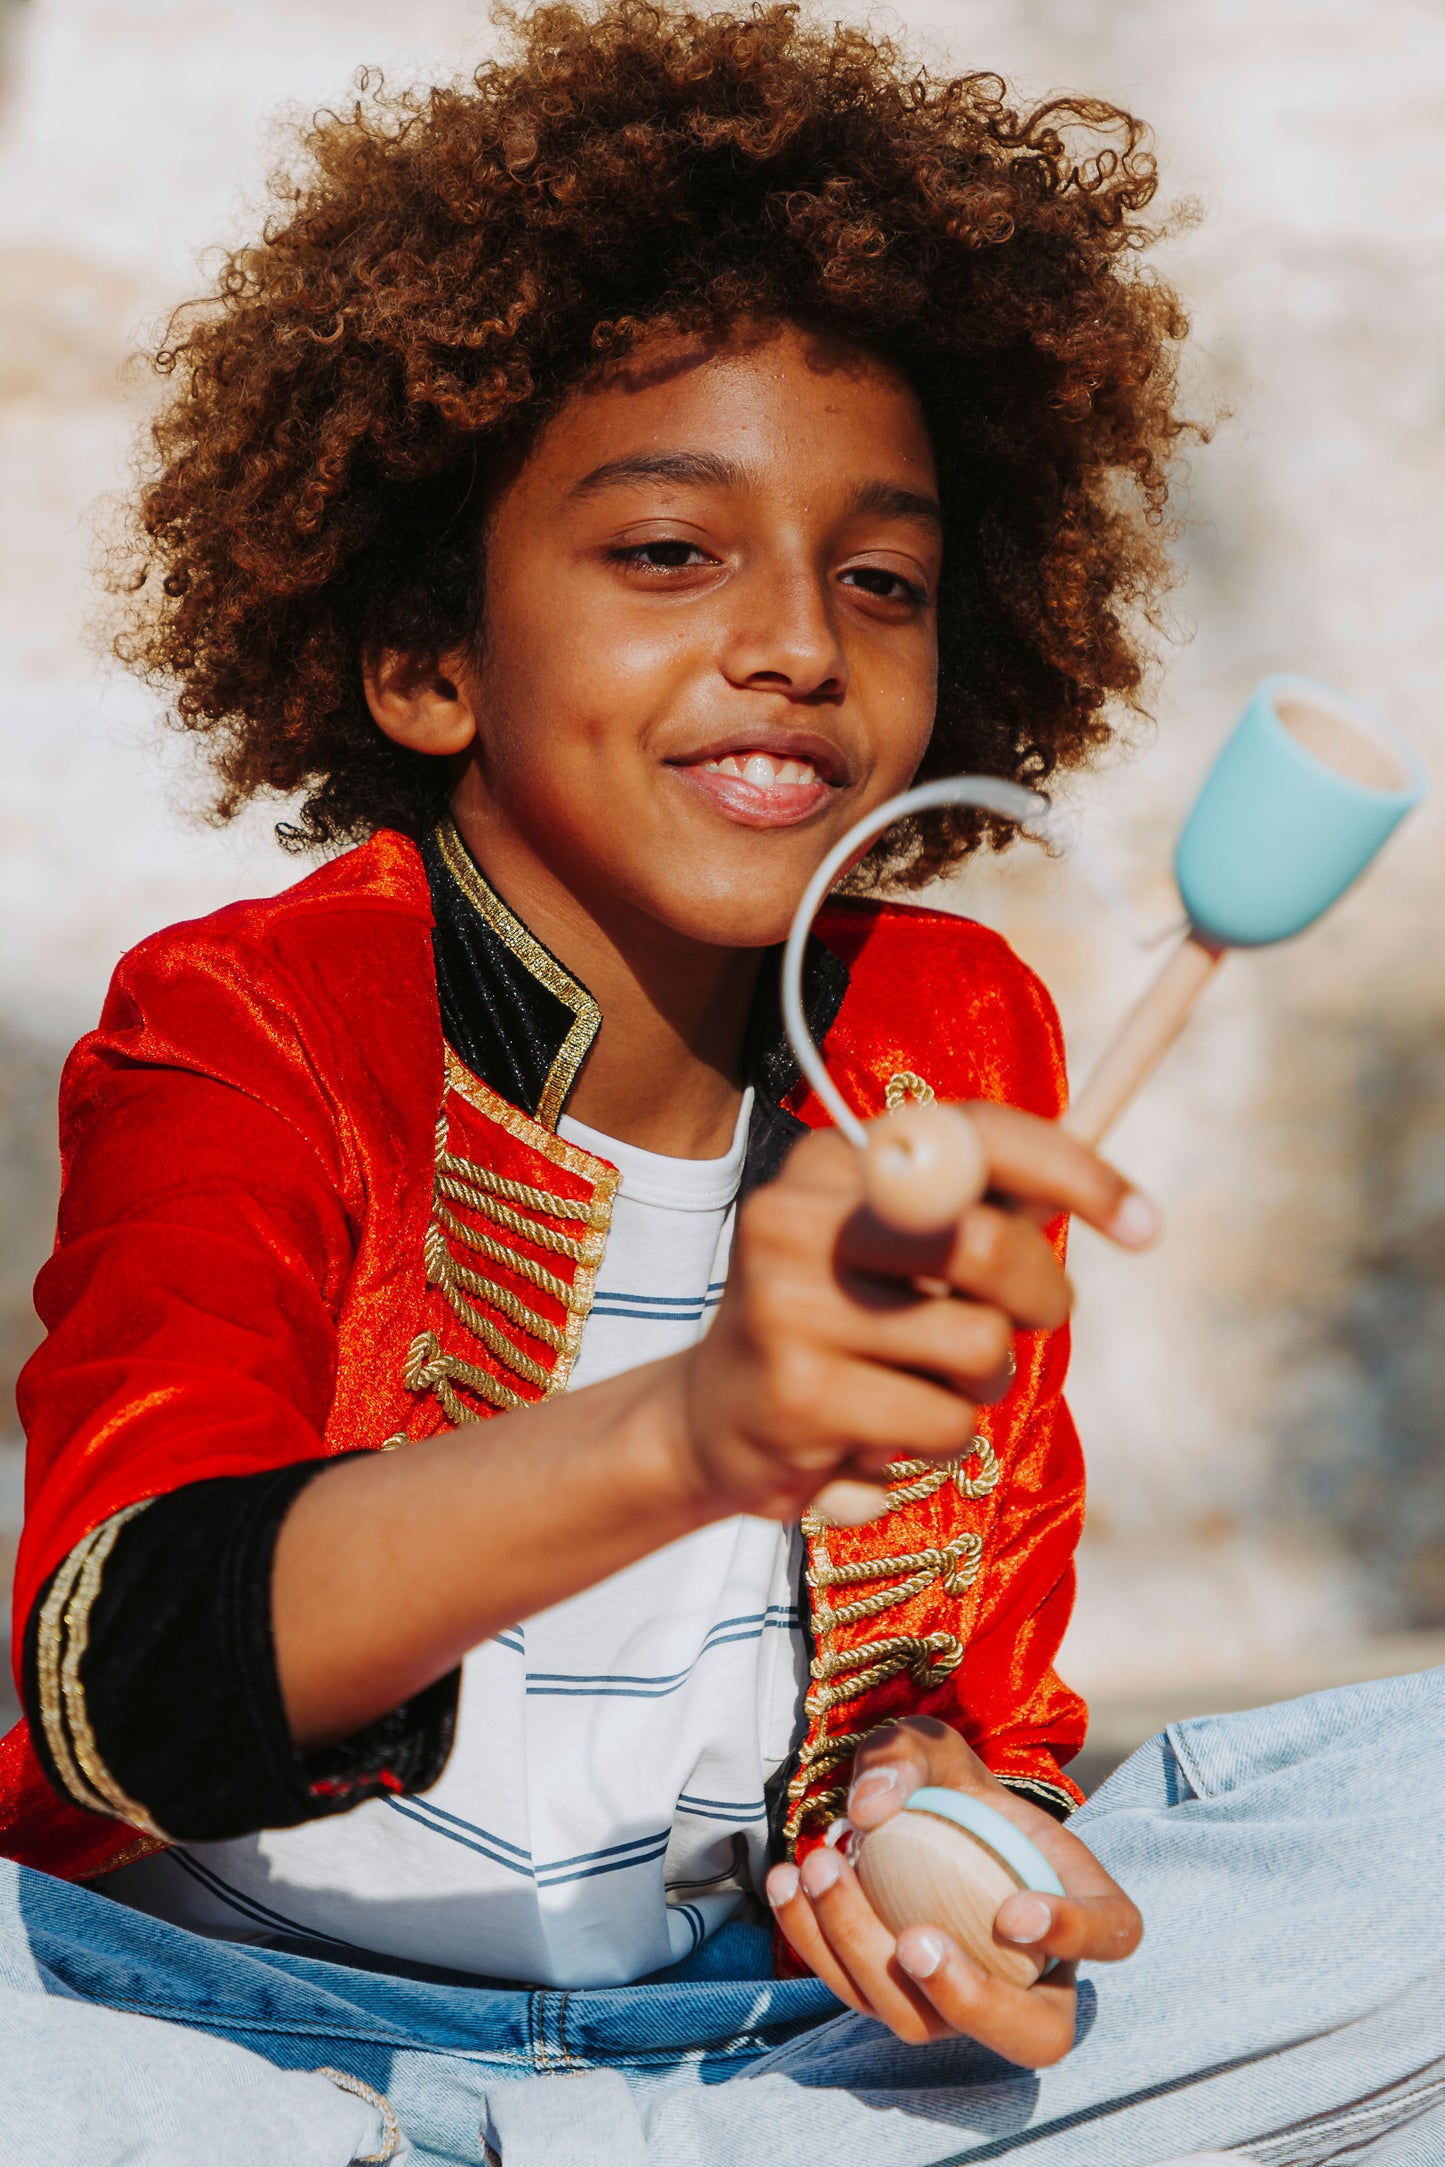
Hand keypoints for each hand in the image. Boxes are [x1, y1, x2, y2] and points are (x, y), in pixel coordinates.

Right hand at [676, 1102, 1157, 1520]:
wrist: (710, 1421)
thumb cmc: (837, 1325)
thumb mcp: (892, 1249)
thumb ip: (978, 1214)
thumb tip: (1114, 1202)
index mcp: (828, 1161)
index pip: (971, 1134)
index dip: (1073, 1171)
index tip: (1144, 1223)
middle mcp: (796, 1218)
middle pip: (989, 1246)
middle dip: (1042, 1295)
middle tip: (1034, 1321)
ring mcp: (789, 1307)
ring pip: (979, 1350)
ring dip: (978, 1387)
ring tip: (920, 1389)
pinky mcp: (798, 1397)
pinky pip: (944, 1428)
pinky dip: (938, 1445)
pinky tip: (878, 1438)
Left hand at [765, 1716, 1141, 2063]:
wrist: (914, 1819)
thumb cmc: (946, 1785)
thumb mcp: (933, 1746)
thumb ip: (908, 1757)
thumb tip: (873, 1810)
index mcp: (1080, 1903)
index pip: (1111, 1935)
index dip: (1073, 1934)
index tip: (1011, 1910)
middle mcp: (1035, 1976)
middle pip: (1033, 2035)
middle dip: (971, 2002)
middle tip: (913, 1942)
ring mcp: (965, 2003)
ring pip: (926, 2023)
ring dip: (863, 1955)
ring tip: (818, 1868)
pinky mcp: (899, 2002)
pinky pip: (859, 1998)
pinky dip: (814, 1945)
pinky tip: (785, 1884)